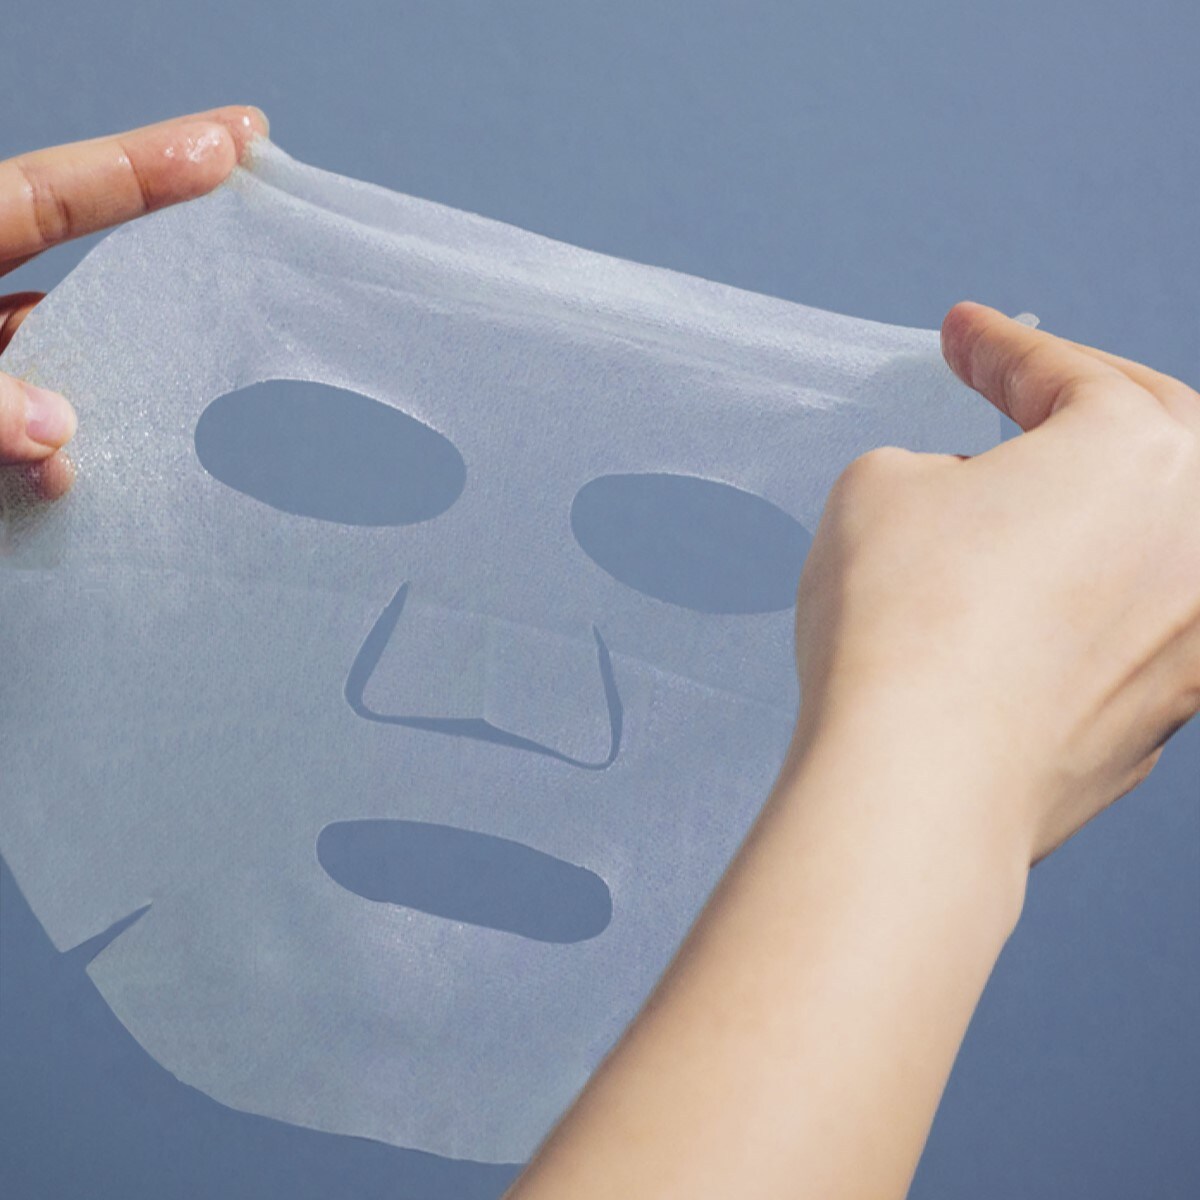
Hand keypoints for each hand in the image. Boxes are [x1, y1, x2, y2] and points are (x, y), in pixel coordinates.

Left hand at [0, 106, 267, 498]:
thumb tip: (56, 434)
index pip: (50, 195)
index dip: (142, 168)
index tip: (232, 144)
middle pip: (64, 293)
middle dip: (132, 312)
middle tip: (232, 290)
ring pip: (47, 381)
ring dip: (84, 418)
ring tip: (99, 453)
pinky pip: (21, 442)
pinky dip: (48, 465)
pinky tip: (63, 489)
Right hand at [792, 301, 1199, 866]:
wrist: (921, 782)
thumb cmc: (902, 621)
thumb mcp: (876, 486)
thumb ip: (932, 467)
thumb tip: (964, 501)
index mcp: (1138, 449)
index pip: (1060, 373)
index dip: (996, 346)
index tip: (964, 332)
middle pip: (1153, 435)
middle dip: (1080, 401)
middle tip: (1017, 388)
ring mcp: (1198, 634)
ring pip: (1160, 535)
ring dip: (1098, 506)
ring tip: (1026, 505)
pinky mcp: (1169, 715)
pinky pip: (1141, 623)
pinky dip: (1095, 597)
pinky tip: (1027, 610)